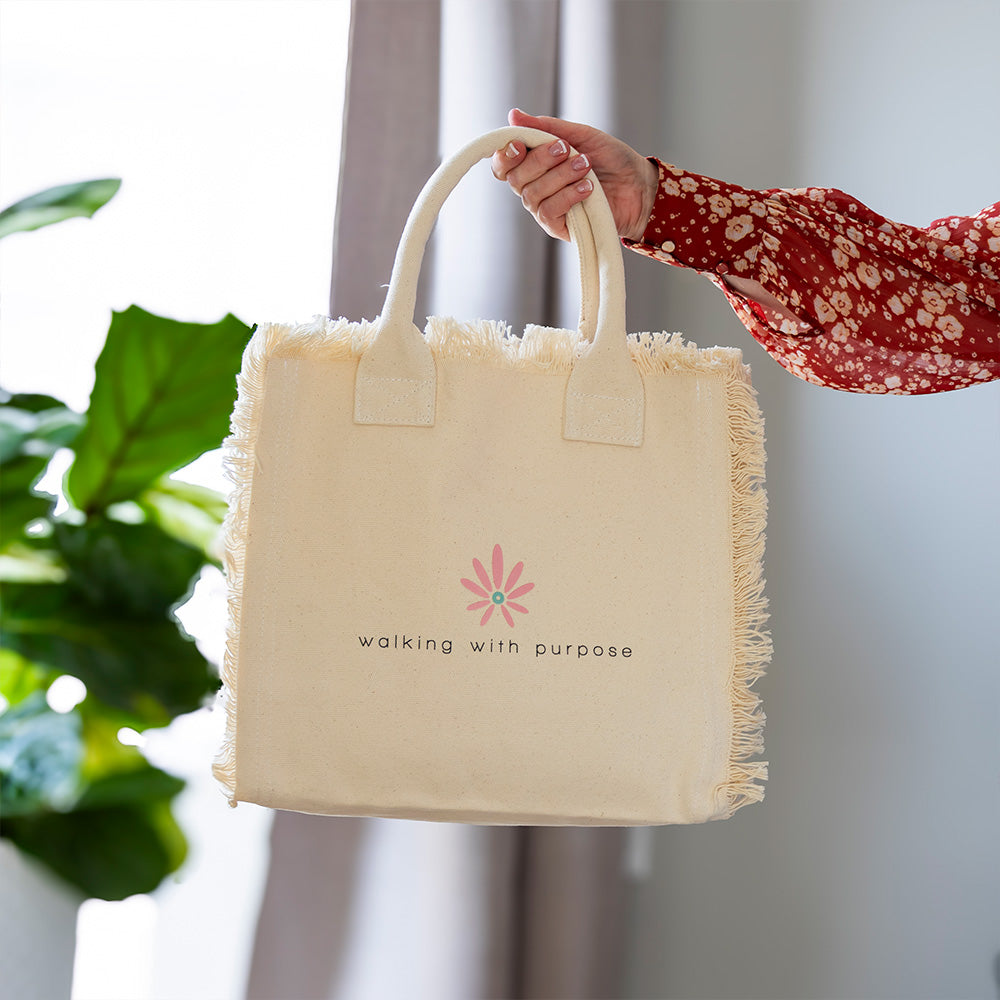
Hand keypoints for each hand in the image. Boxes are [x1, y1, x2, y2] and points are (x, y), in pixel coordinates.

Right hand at [491, 108, 657, 241]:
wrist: (639, 186)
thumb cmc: (611, 160)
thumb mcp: (580, 135)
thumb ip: (546, 128)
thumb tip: (513, 115)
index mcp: (535, 165)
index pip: (504, 165)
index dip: (505, 155)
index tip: (520, 143)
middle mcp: (535, 188)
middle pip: (515, 178)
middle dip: (540, 160)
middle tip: (568, 149)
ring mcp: (545, 209)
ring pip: (532, 194)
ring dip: (560, 176)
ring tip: (586, 166)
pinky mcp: (559, 227)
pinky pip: (548, 212)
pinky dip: (567, 196)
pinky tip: (587, 188)